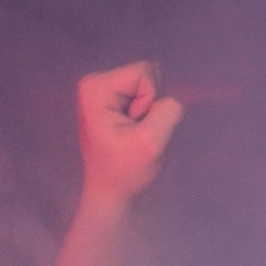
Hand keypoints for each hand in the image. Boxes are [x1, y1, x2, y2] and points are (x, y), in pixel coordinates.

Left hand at [77, 61, 185, 210]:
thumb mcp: (151, 143)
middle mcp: (94, 81)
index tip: (134, 128)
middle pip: (146, 75)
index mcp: (96, 88)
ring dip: (148, 112)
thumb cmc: (126, 172)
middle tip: (133, 133)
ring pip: (148, 85)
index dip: (150, 103)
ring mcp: (101, 88)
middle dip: (149, 106)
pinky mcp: (110, 97)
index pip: (145, 73)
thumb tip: (171, 97)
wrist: (110, 192)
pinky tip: (130, 132)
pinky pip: (145, 93)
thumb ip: (167, 112)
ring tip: (131, 134)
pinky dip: (145, 115)